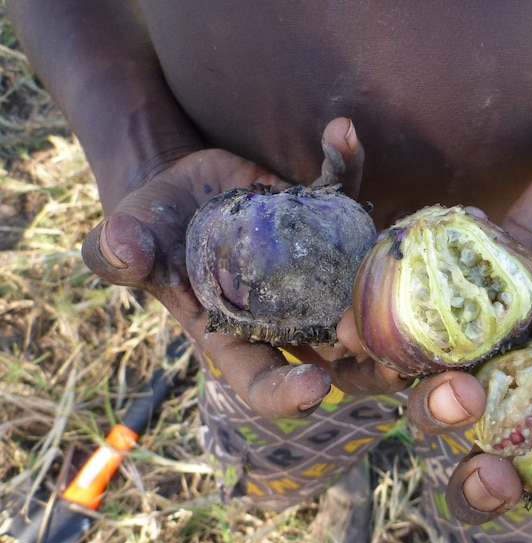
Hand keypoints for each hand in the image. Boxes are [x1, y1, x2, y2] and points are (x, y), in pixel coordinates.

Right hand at [82, 118, 373, 418]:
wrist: (178, 188)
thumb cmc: (149, 227)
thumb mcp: (129, 241)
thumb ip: (118, 252)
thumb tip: (121, 249)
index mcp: (236, 332)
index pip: (263, 379)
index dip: (287, 394)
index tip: (315, 389)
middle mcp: (287, 310)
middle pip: (338, 356)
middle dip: (369, 361)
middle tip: (391, 351)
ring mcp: (314, 269)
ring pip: (362, 284)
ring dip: (383, 276)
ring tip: (390, 257)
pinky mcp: (326, 222)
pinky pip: (347, 199)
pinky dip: (346, 168)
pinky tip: (338, 135)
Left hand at [399, 163, 531, 542]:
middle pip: (497, 469)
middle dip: (483, 487)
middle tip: (489, 471)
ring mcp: (491, 358)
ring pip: (442, 409)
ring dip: (433, 413)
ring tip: (448, 390)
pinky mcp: (457, 313)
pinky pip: (416, 334)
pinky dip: (390, 337)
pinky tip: (367, 331)